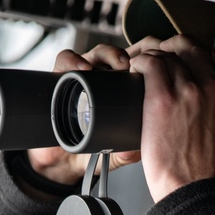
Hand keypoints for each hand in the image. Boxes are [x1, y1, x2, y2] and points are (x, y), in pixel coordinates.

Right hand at [27, 41, 160, 184]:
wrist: (63, 161)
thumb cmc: (93, 151)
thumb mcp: (116, 153)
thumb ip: (128, 151)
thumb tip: (136, 150)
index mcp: (123, 91)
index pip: (139, 66)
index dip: (148, 60)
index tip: (155, 69)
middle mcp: (105, 79)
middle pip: (121, 55)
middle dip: (132, 55)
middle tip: (134, 67)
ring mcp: (83, 76)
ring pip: (98, 53)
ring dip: (108, 54)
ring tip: (115, 65)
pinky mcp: (59, 77)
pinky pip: (65, 60)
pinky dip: (73, 60)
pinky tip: (83, 68)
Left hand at [128, 35, 214, 201]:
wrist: (193, 188)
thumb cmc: (205, 171)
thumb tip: (212, 113)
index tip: (206, 53)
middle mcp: (212, 88)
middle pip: (192, 48)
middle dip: (176, 50)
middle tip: (165, 61)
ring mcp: (187, 91)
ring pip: (168, 55)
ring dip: (153, 58)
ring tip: (144, 72)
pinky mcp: (161, 98)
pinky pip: (149, 63)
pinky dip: (139, 62)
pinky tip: (135, 72)